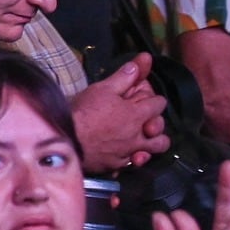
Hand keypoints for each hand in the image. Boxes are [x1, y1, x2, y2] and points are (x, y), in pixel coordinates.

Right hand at [69, 56, 169, 172]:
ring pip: (151, 153)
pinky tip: (123, 154)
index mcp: (136, 115)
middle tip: (147, 121)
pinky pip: (130, 165)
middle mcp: (136, 136)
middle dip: (157, 127)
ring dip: (150, 147)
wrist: (67, 138)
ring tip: (143, 141)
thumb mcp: (103, 88)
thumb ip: (124, 76)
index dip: (155, 100)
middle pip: (162, 135)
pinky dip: (129, 160)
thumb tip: (140, 63)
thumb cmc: (84, 112)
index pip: (159, 105)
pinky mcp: (115, 166)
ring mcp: (127, 153)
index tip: (148, 98)